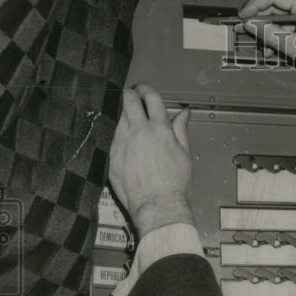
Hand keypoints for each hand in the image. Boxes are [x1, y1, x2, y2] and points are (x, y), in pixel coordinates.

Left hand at [109, 84, 193, 237]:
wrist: (157, 205)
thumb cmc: (174, 185)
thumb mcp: (184, 154)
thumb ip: (181, 130)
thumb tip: (184, 114)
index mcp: (160, 129)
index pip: (151, 98)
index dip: (147, 90)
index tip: (145, 90)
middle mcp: (139, 131)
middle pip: (129, 100)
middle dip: (130, 94)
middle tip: (131, 96)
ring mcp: (122, 142)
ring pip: (118, 116)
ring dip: (123, 113)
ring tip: (127, 118)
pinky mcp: (112, 154)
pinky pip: (111, 134)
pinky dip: (117, 131)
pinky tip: (122, 137)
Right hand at [237, 0, 295, 92]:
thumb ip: (271, 35)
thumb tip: (249, 25)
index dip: (253, 6)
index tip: (241, 17)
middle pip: (276, 5)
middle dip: (259, 21)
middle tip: (242, 30)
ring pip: (282, 16)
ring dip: (270, 31)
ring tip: (261, 47)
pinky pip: (291, 23)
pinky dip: (281, 34)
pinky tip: (273, 48)